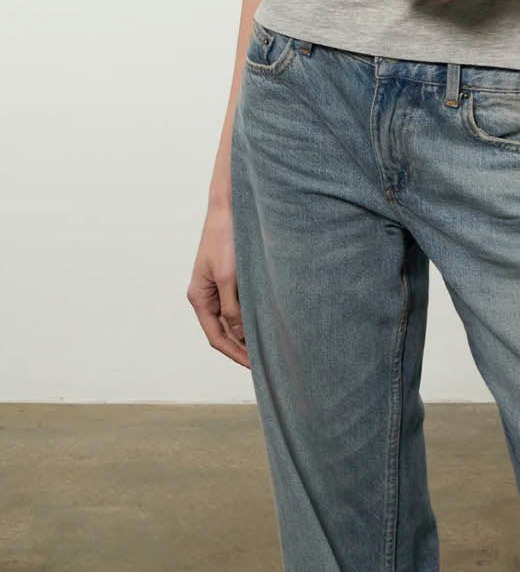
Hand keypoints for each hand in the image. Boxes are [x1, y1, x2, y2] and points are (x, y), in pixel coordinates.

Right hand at [187, 202, 250, 369]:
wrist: (230, 206)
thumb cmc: (225, 237)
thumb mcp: (228, 275)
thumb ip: (232, 306)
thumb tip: (240, 334)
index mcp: (198, 297)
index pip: (216, 337)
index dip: (234, 353)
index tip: (254, 365)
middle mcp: (206, 294)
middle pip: (224, 330)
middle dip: (242, 346)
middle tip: (265, 361)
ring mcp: (217, 286)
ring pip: (232, 317)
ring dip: (247, 330)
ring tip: (268, 344)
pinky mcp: (230, 276)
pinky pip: (239, 302)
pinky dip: (251, 313)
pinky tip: (266, 319)